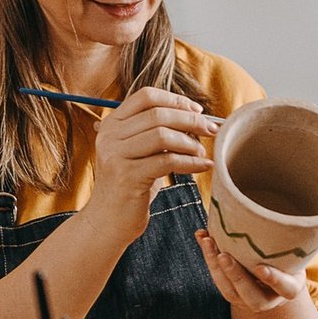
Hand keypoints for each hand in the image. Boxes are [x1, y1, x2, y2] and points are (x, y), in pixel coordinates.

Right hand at [80, 87, 217, 243]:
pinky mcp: (127, 176)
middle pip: (158, 115)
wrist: (107, 221)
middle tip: (210, 130)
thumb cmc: (130, 186)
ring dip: (190, 143)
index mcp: (112, 124)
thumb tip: (195, 116)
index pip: (146, 97)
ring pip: (163, 136)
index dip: (176, 100)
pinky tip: (204, 166)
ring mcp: (116, 156)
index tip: (197, 110)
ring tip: (202, 153)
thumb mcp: (137, 153)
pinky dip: (191, 163)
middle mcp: (110, 136)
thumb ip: (154, 132)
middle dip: (190, 120)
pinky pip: (167, 161)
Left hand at [194, 228, 304, 311]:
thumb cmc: (290, 258)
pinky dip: (209, 258)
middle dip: (235, 275)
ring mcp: (247, 299)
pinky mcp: (232, 293)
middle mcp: (268, 300)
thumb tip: (279, 212)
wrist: (277, 274)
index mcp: (289, 289)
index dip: (273, 279)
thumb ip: (289, 241)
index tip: (260, 267)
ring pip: (229, 290)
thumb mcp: (296, 252)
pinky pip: (218, 280)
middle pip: (251, 296)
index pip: (286, 288)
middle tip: (223, 256)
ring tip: (207, 242)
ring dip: (215, 266)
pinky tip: (202, 237)